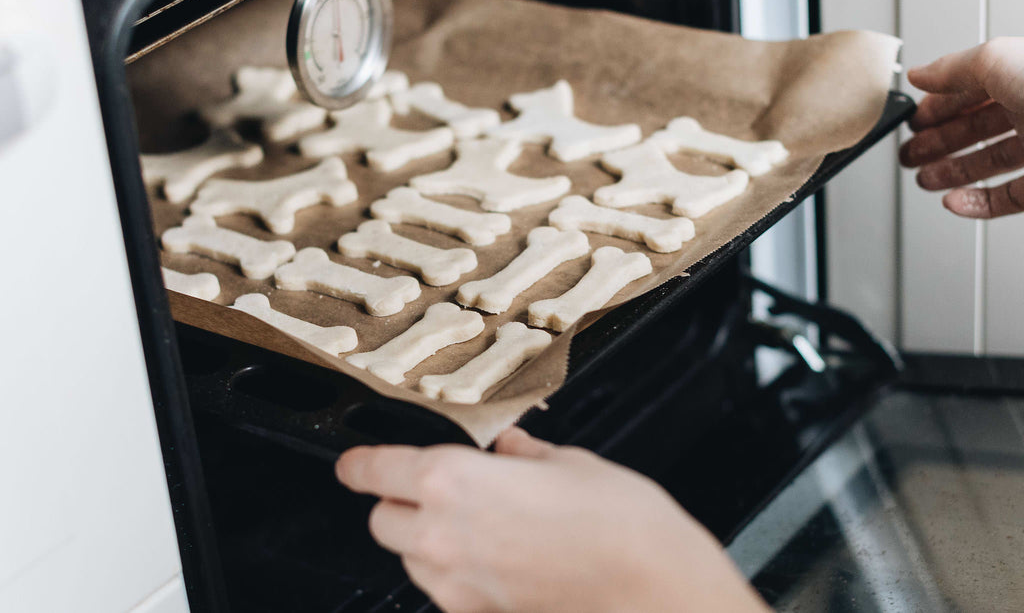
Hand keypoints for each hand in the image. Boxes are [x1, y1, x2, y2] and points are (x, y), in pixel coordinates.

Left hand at [336, 428, 767, 612]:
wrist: (659, 597)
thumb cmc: (623, 527)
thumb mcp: (574, 464)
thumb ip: (527, 455)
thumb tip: (510, 450)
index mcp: (455, 481)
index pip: (375, 471)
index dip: (359, 464)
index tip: (354, 463)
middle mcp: (443, 537)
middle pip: (381, 522)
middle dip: (398, 503)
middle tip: (436, 489)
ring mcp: (458, 587)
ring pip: (410, 561)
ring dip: (425, 542)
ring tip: (478, 526)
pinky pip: (444, 593)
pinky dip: (455, 575)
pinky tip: (500, 560)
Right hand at [902, 38, 1023, 217]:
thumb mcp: (1000, 62)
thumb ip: (955, 68)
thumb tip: (921, 73)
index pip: (976, 87)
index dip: (941, 102)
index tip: (914, 117)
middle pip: (979, 126)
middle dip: (940, 140)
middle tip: (911, 151)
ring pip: (990, 162)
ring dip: (951, 171)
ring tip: (924, 178)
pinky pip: (1007, 198)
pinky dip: (976, 202)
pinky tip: (953, 200)